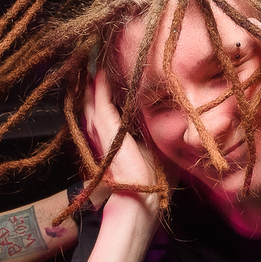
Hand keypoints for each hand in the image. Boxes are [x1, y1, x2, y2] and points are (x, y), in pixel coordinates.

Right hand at [86, 61, 165, 204]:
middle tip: (93, 63)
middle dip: (93, 85)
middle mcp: (104, 136)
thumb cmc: (153, 180)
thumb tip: (169, 121)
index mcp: (114, 141)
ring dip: (92, 83)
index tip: (109, 79)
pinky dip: (98, 88)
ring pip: (93, 102)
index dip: (105, 96)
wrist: (144, 198)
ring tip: (91, 62)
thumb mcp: (157, 151)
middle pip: (95, 105)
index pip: (107, 113)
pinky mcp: (107, 132)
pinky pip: (100, 103)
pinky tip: (98, 72)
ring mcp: (103, 134)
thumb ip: (154, 136)